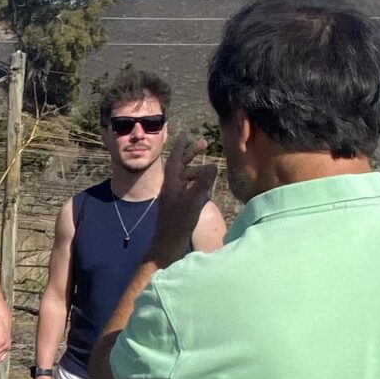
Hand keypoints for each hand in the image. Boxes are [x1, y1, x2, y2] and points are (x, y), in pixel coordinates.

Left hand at [153, 141, 219, 265]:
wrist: (167, 245)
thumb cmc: (178, 223)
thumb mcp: (193, 201)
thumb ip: (203, 182)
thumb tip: (212, 165)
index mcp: (171, 183)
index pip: (175, 159)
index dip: (181, 146)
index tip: (186, 134)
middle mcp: (171, 187)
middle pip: (180, 165)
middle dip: (191, 153)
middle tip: (203, 143)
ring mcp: (174, 197)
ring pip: (184, 176)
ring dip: (195, 169)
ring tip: (209, 167)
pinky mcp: (178, 206)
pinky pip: (187, 187)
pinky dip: (196, 182)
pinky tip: (204, 185)